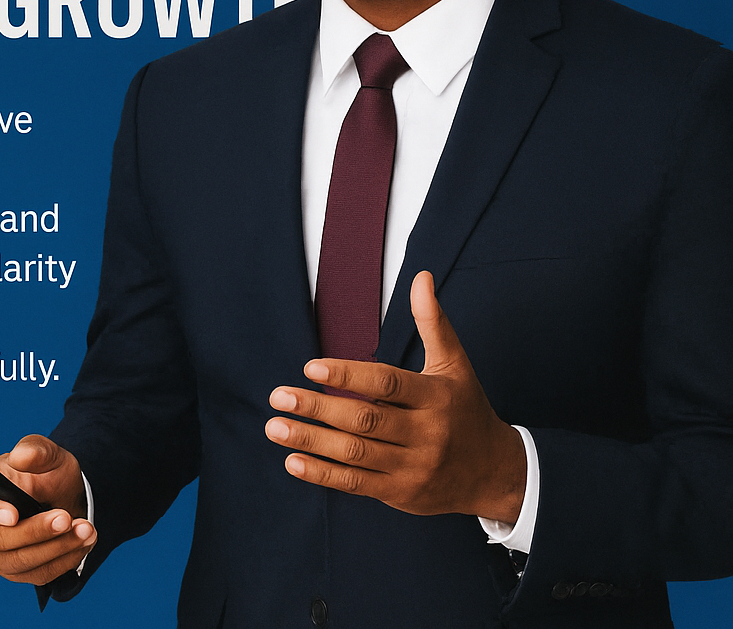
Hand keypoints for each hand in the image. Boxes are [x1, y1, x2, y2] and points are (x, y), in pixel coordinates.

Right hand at [0, 434, 95, 584]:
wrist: (66, 497)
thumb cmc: (48, 473)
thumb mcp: (48, 454)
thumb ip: (35, 450)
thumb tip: (20, 457)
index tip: (14, 514)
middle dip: (34, 531)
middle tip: (65, 518)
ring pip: (19, 561)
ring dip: (55, 547)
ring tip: (85, 529)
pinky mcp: (16, 571)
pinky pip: (38, 574)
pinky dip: (63, 560)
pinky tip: (83, 542)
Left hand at [264, 271, 526, 521]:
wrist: (495, 474)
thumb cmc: (465, 409)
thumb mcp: (455, 365)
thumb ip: (433, 322)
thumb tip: (421, 277)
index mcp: (436, 398)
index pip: (387, 384)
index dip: (348, 375)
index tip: (310, 367)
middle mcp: (426, 433)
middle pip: (365, 419)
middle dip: (318, 408)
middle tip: (278, 396)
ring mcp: (413, 467)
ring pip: (356, 453)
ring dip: (311, 441)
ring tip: (274, 426)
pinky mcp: (401, 493)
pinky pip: (357, 483)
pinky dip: (323, 475)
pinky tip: (293, 461)